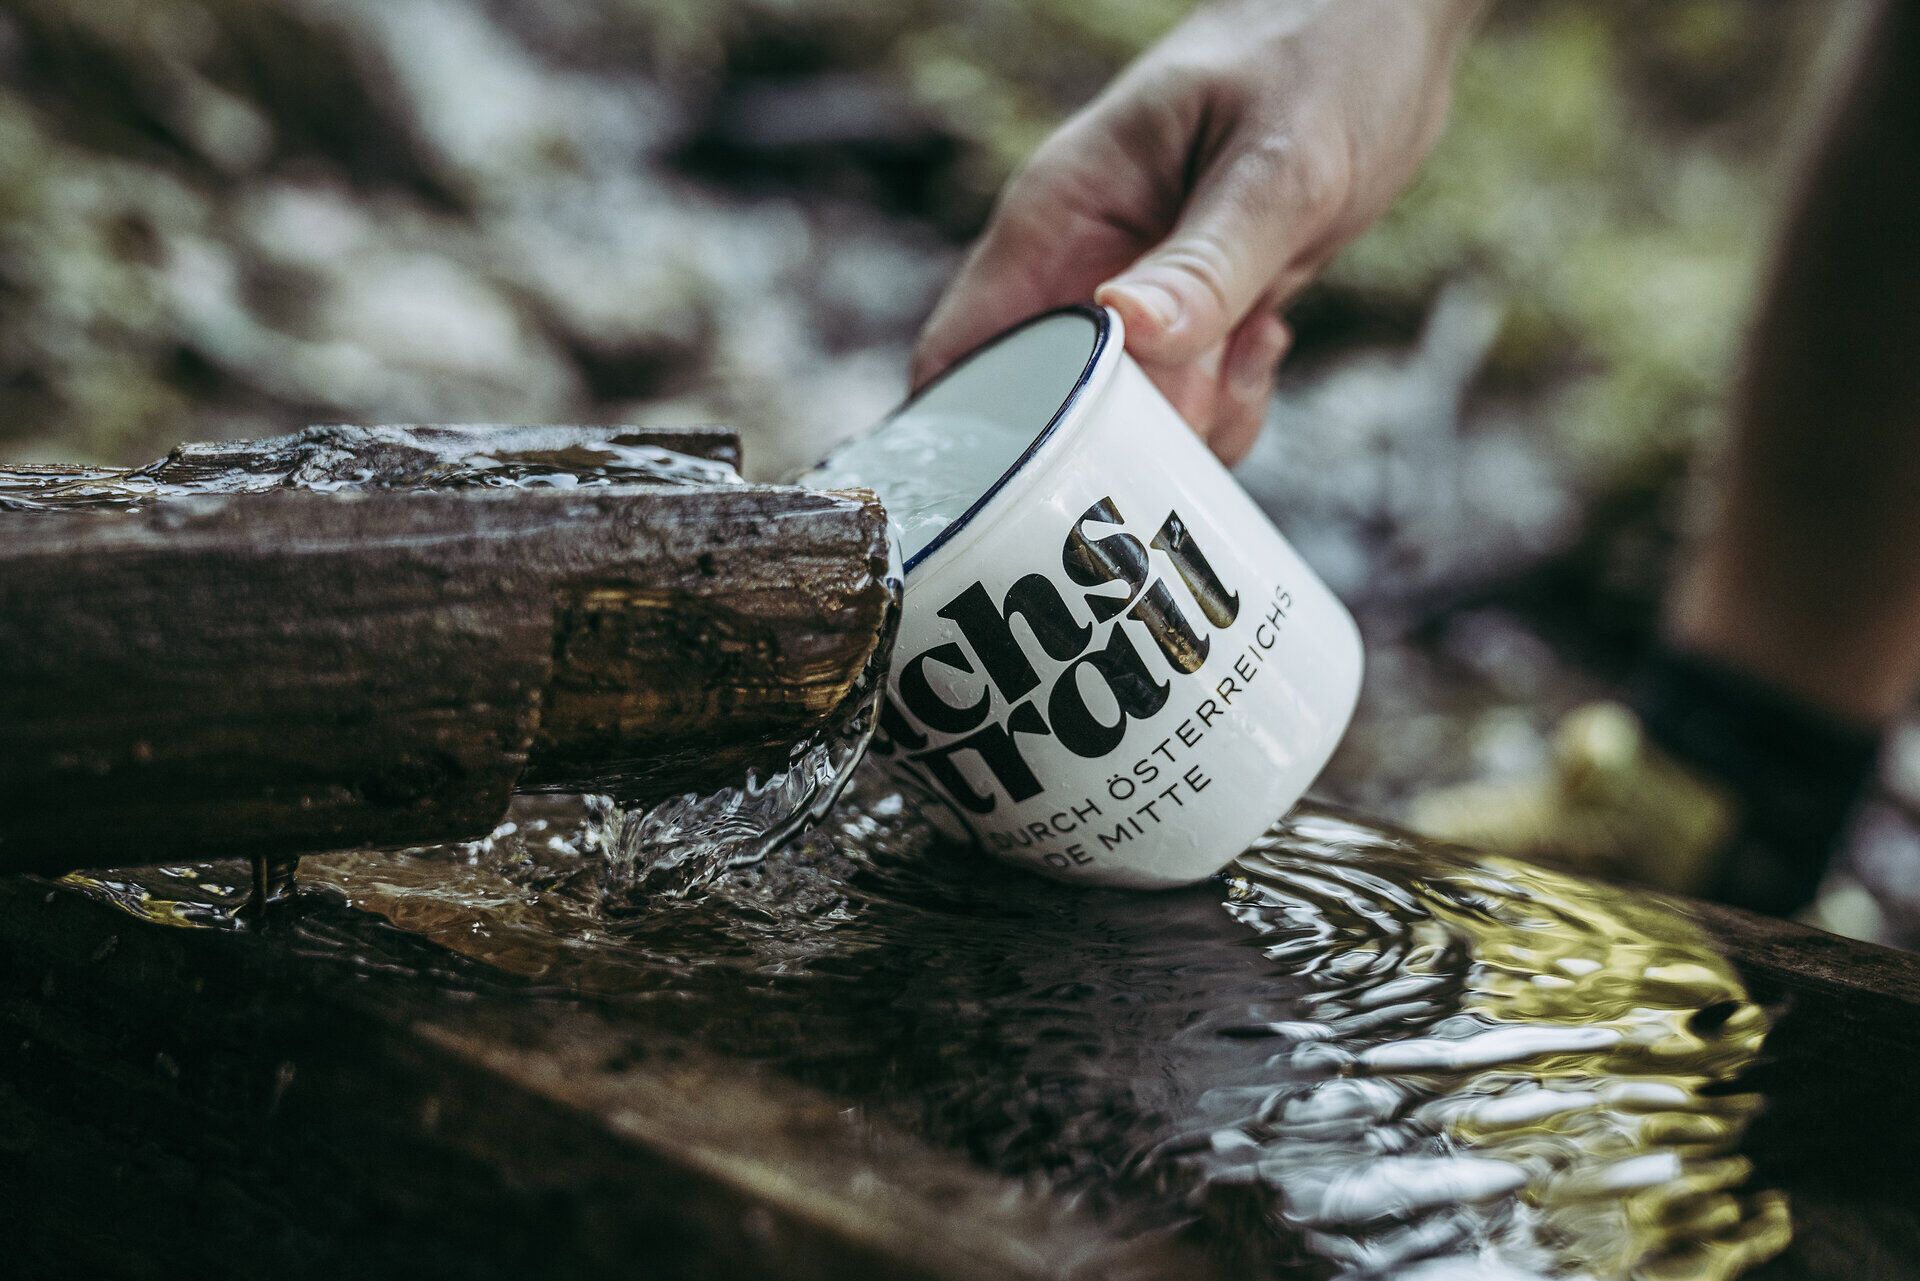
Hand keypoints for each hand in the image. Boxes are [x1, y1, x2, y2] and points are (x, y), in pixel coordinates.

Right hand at [912, 0, 1482, 462]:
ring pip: (1124, 422)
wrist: (1390, 27)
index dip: (966, 439)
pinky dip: (1227, 408)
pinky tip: (1267, 341)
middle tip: (1197, 420)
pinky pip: (1186, 406)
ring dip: (1189, 429)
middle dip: (1116, 446)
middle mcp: (1079, 269)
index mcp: (1059, 219)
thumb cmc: (1322, 51)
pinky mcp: (1193, 318)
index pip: (961, 354)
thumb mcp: (1276, 163)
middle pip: (1046, 414)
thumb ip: (1207, 261)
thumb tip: (1126, 336)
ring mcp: (1134, 300)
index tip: (1019, 495)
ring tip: (1250, 352)